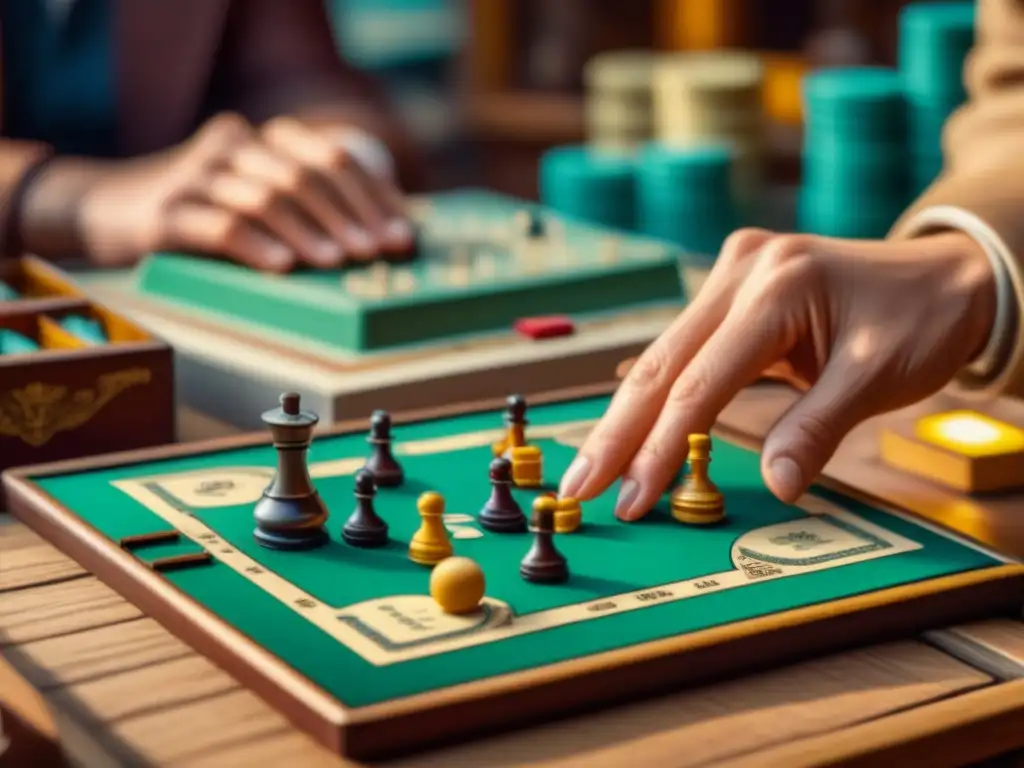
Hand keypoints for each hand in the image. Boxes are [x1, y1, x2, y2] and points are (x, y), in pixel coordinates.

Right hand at [43, 113, 412, 269]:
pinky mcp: (167, 211)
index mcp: (266, 139)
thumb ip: (314, 212)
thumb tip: (388, 242)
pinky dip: (256, 245)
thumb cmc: (209, 216)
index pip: (333, 158)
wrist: (111, 210)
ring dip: (308, 232)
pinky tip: (283, 267)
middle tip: (375, 253)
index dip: (373, 198)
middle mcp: (235, 144)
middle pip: (305, 175)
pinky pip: (219, 225)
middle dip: (348, 216)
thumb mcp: (262, 204)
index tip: (402, 236)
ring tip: (338, 264)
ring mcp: (197, 173)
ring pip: (266, 197)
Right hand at [560, 228, 996, 518]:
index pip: (700, 382)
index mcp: (776, 286)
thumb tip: (773, 486)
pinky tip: (631, 431)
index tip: (631, 499)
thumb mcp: (881, 376)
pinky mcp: (733, 288)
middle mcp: (742, 270)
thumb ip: (817, 429)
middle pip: (661, 364)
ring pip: (663, 356)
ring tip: (592, 469)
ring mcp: (733, 274)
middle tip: (577, 488)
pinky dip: (659, 396)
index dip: (661, 447)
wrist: (949, 273)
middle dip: (617, 433)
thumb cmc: (921, 319)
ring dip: (629, 418)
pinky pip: (685, 349)